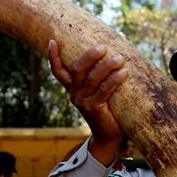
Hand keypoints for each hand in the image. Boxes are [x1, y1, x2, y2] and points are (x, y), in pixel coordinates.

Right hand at [48, 40, 127, 164]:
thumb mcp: (100, 91)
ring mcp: (82, 101)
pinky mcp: (93, 108)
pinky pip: (104, 90)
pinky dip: (114, 80)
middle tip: (103, 47)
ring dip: (107, 66)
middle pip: (78, 69)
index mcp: (73, 88)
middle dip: (90, 56)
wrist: (109, 135)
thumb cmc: (108, 109)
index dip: (53, 57)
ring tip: (120, 58)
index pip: (58, 71)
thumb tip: (116, 52)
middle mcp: (74, 94)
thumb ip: (100, 77)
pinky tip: (123, 73)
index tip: (52, 41)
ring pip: (92, 78)